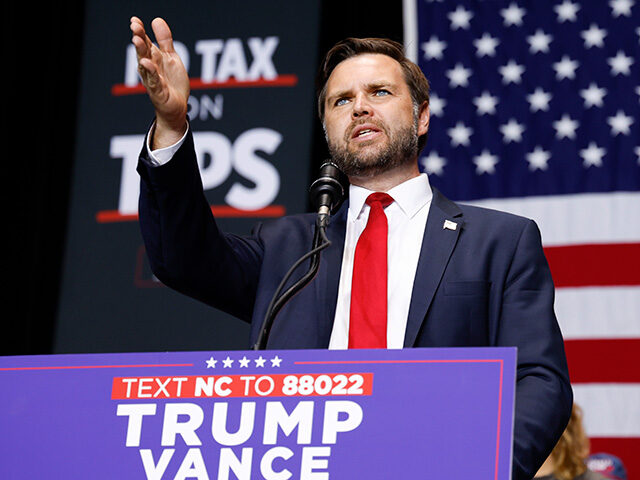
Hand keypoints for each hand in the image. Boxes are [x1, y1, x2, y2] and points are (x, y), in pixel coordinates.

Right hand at [130, 16, 188, 147]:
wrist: (177, 107)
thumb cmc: (172, 82)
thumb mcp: (171, 57)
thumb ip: (165, 40)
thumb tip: (156, 19)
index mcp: (153, 58)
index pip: (145, 42)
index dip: (140, 32)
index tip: (135, 21)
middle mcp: (150, 68)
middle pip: (143, 51)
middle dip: (139, 39)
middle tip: (134, 27)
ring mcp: (153, 80)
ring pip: (145, 65)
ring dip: (141, 53)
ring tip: (137, 40)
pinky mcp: (158, 92)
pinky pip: (154, 81)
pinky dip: (151, 73)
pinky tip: (147, 63)